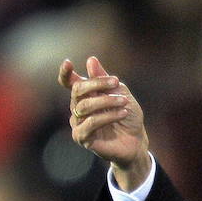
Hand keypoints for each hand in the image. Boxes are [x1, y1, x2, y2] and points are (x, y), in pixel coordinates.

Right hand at [58, 56, 149, 188]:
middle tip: (116, 82)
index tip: (68, 63)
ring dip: (107, 101)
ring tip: (125, 102)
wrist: (136, 141)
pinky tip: (122, 113)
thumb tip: (91, 60)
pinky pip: (90, 123)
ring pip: (84, 106)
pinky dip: (108, 116)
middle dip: (97, 83)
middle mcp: (78, 108)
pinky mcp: (82, 137)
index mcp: (86, 96)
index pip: (69, 83)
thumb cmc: (128, 116)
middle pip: (77, 90)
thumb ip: (105, 79)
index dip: (65, 73)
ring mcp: (78, 123)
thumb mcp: (121, 93)